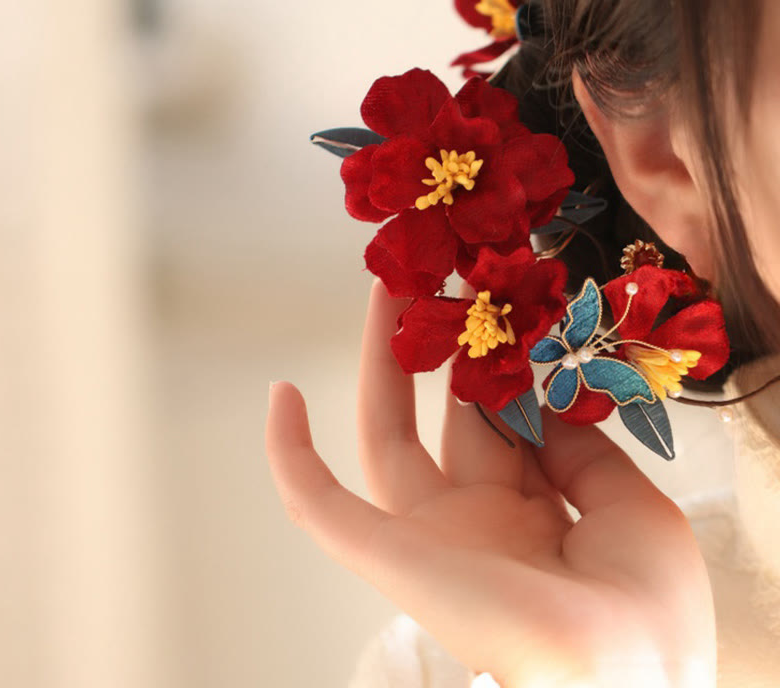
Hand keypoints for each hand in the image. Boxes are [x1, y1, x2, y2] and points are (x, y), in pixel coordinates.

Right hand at [265, 280, 715, 686]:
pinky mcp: (391, 555)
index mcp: (529, 511)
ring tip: (385, 287)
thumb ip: (578, 447)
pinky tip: (280, 395)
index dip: (495, 364)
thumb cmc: (646, 606)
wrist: (634, 674)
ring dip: (379, 363)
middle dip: (436, 345)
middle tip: (436, 279)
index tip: (497, 307)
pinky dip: (290, 457)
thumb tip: (533, 394)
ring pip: (381, 436)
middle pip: (437, 414)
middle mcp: (474, 518)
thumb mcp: (628, 505)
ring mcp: (429, 535)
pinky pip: (319, 507)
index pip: (499, 422)